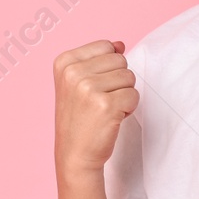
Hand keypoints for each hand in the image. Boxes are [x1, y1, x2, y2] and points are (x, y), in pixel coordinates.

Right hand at [53, 39, 139, 176]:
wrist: (74, 154)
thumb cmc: (79, 118)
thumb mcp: (79, 83)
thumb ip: (98, 60)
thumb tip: (120, 44)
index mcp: (64, 62)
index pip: (106, 46)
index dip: (107, 69)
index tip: (91, 88)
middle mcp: (73, 72)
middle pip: (120, 60)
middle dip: (118, 81)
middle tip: (100, 101)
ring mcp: (88, 88)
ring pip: (130, 77)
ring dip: (124, 95)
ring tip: (105, 110)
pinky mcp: (105, 105)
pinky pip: (134, 95)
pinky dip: (128, 108)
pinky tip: (111, 119)